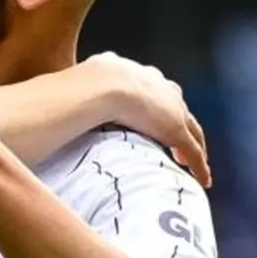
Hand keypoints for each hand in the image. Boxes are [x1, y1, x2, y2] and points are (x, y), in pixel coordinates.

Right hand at [84, 52, 212, 187]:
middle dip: (180, 123)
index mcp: (138, 75)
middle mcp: (160, 87)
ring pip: (191, 130)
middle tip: (177, 143)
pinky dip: (200, 167)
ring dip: (193, 146)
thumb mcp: (82, 83)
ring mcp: (171, 109)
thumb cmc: (84, 84)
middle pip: (178, 109)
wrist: (101, 85)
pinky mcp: (176, 130)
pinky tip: (204, 181)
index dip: (155, 107)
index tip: (151, 119)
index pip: (154, 92)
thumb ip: (78, 94)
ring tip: (189, 162)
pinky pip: (193, 152)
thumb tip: (52, 103)